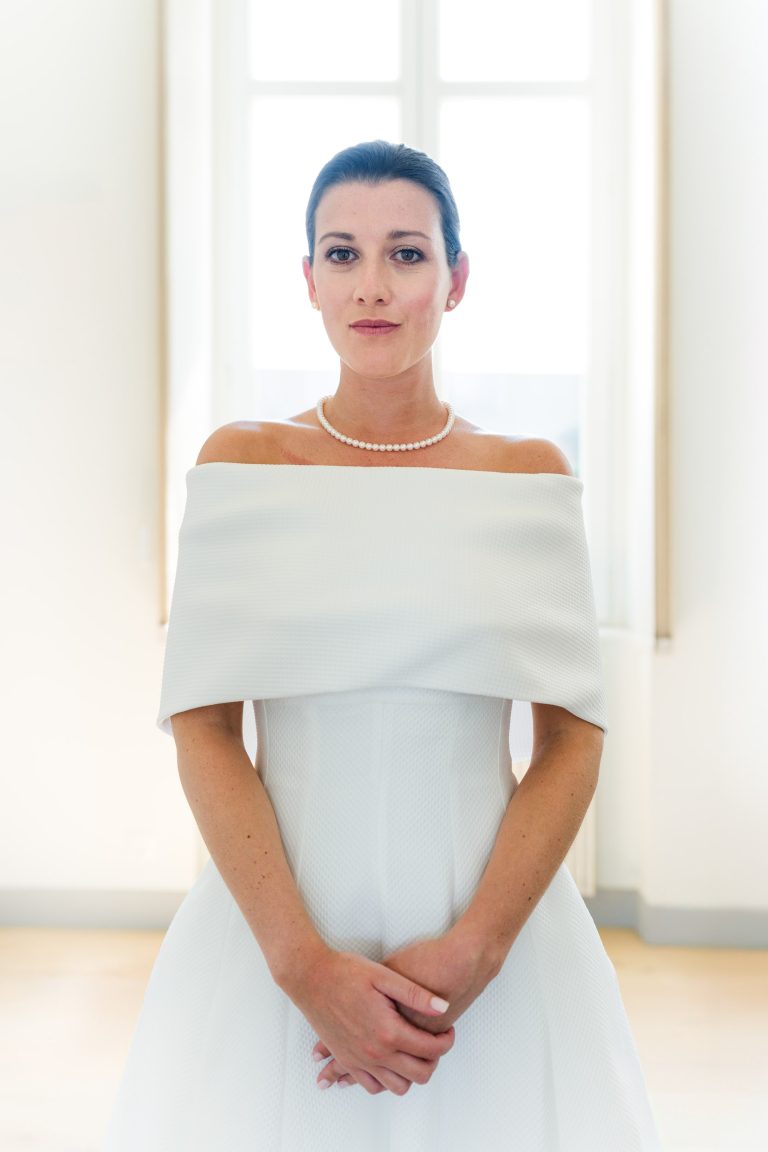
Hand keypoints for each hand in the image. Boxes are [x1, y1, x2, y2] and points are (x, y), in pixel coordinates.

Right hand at [287, 947, 455, 1095]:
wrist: (309, 977)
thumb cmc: (345, 972)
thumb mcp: (384, 976)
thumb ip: (416, 995)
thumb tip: (444, 1008)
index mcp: (388, 1031)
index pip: (430, 1049)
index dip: (446, 1041)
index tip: (448, 1029)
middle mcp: (374, 1052)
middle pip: (418, 1074)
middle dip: (434, 1060)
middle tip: (435, 1042)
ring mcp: (358, 1059)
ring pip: (396, 1086)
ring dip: (411, 1073)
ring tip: (414, 1052)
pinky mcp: (346, 1059)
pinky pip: (370, 1085)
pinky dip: (384, 1080)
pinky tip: (389, 1064)